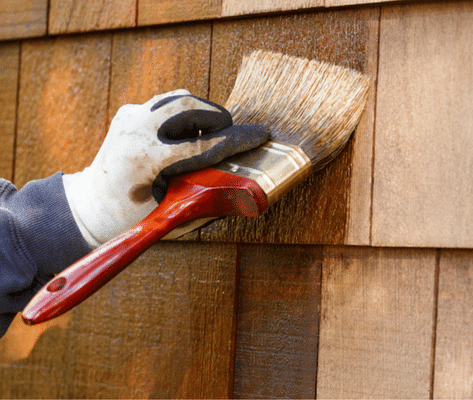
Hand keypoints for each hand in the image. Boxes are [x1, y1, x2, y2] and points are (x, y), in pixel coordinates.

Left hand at [63, 89, 268, 245]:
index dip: (238, 140)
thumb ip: (208, 199)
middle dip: (219, 118)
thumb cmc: (132, 217)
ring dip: (202, 113)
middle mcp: (136, 131)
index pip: (205, 144)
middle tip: (230, 136)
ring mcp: (130, 117)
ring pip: (180, 97)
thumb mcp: (173, 214)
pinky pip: (167, 103)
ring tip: (206, 137)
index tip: (262, 135)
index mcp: (146, 160)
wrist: (91, 206)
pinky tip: (183, 137)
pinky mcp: (129, 111)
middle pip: (191, 106)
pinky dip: (183, 116)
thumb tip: (246, 186)